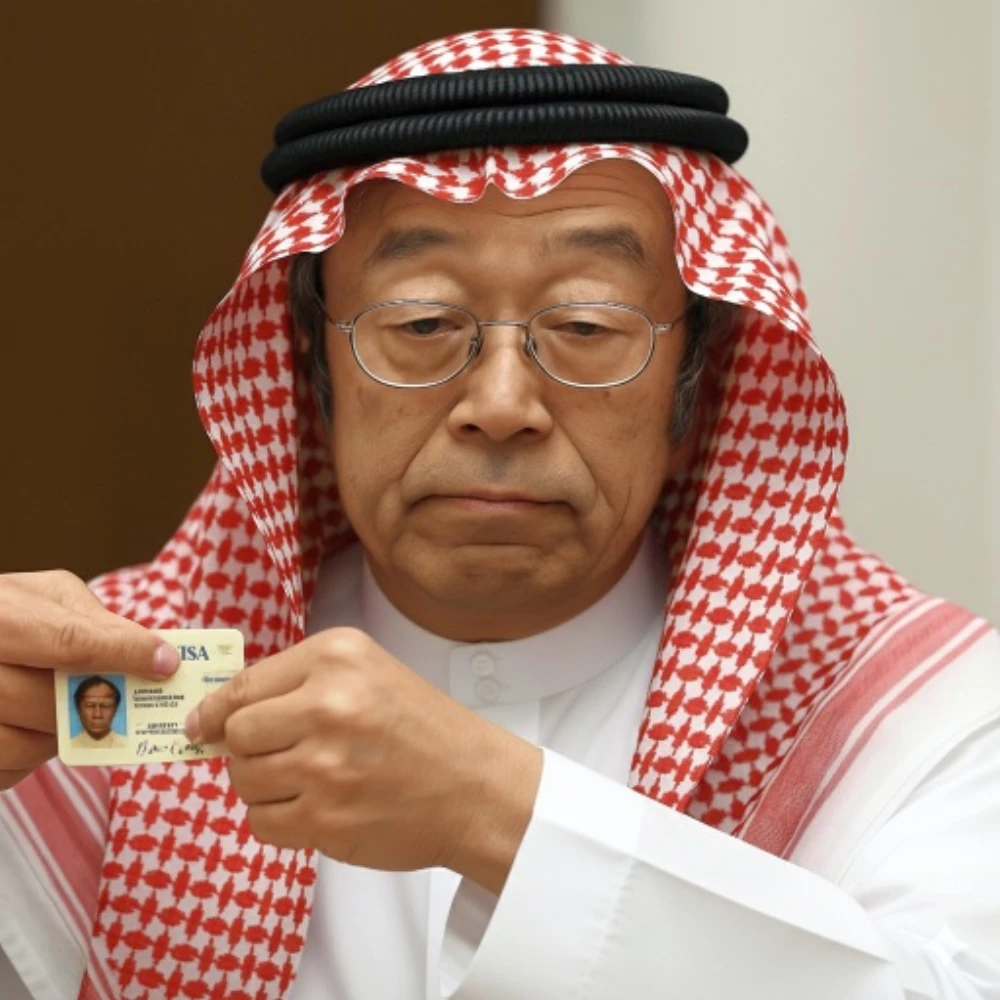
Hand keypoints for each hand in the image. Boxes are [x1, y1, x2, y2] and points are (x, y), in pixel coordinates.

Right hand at [0, 571, 179, 789]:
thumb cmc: (9, 611)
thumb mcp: (48, 597)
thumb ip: (94, 620)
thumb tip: (151, 652)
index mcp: (0, 619)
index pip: (71, 642)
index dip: (125, 655)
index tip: (166, 664)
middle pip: (48, 702)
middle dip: (92, 704)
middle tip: (119, 697)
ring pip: (26, 746)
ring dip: (63, 735)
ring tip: (68, 711)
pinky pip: (8, 769)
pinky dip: (30, 756)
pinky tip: (33, 727)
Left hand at [189, 627, 542, 893]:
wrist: (475, 786)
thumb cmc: (424, 729)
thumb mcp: (368, 672)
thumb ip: (299, 683)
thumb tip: (220, 715)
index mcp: (338, 658)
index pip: (244, 686)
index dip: (215, 711)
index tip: (202, 726)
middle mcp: (327, 705)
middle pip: (237, 734)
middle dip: (246, 750)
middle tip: (276, 754)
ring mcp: (325, 766)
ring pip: (244, 781)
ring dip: (263, 786)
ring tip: (305, 781)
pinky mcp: (325, 819)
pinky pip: (263, 823)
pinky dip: (277, 821)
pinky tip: (312, 807)